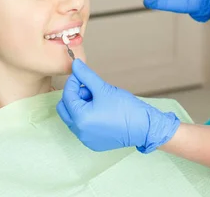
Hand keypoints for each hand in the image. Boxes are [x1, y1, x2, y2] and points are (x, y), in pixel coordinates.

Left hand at [57, 59, 180, 152]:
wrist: (144, 127)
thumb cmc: (126, 108)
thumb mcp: (104, 88)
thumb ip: (87, 76)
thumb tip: (75, 64)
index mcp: (80, 118)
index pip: (67, 95)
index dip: (73, 82)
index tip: (82, 75)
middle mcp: (79, 131)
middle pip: (65, 108)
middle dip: (74, 95)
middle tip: (90, 89)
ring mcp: (85, 139)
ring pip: (73, 118)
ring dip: (81, 106)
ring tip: (98, 100)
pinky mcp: (93, 143)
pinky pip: (82, 127)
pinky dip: (87, 117)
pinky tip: (102, 111)